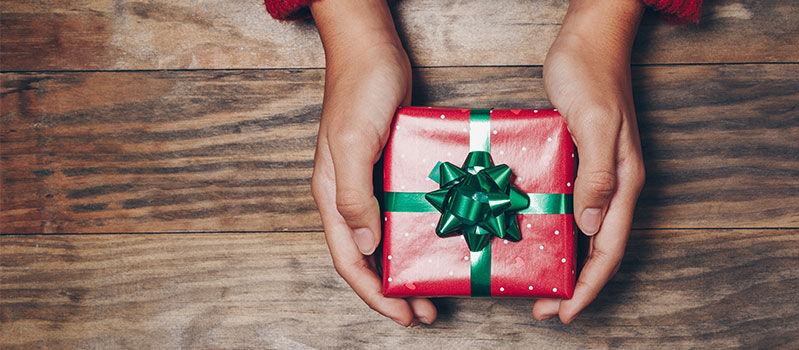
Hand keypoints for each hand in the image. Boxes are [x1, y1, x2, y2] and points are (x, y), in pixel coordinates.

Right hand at [308, 0, 434, 326]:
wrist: (374, 49)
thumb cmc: (358, 90)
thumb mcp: (353, 143)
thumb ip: (355, 196)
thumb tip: (367, 248)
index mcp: (332, 196)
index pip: (350, 260)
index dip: (375, 293)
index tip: (403, 315)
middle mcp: (351, 196)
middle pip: (370, 257)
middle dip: (395, 290)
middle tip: (425, 312)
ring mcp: (374, 183)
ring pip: (391, 238)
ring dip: (411, 265)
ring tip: (436, 288)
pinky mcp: (395, 168)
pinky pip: (408, 210)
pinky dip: (424, 231)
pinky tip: (445, 241)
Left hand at [533, 0, 646, 322]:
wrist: (589, 37)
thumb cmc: (592, 74)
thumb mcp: (593, 123)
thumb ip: (596, 175)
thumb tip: (591, 226)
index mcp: (624, 182)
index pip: (610, 248)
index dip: (589, 286)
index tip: (564, 312)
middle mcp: (614, 184)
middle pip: (598, 248)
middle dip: (574, 286)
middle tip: (543, 309)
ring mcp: (596, 173)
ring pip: (584, 232)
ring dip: (564, 263)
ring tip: (537, 285)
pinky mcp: (578, 161)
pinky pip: (568, 206)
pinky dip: (554, 230)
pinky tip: (530, 235)